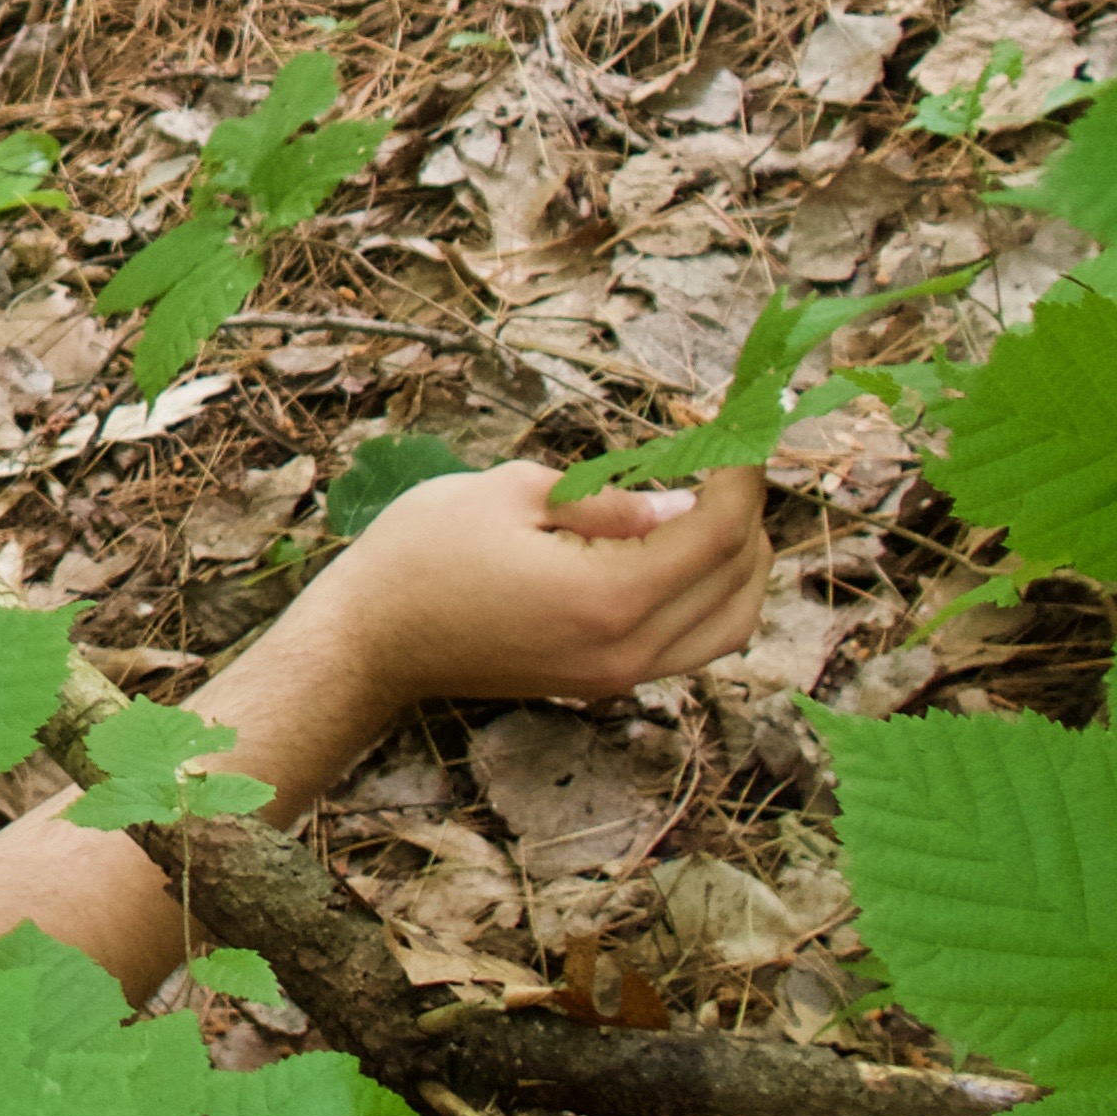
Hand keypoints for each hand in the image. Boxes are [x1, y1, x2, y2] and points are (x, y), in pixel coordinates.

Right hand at [277, 460, 769, 715]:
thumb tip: (677, 502)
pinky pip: (689, 645)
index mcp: (608, 596)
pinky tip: (680, 551)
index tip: (745, 431)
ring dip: (740, 565)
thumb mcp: (510, 493)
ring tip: (718, 506)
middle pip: (737, 583)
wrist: (367, 641)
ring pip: (727, 626)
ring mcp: (615, 677)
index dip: (742, 475)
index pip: (716, 533)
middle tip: (731, 460)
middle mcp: (625, 649)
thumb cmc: (422, 555)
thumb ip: (606, 499)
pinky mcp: (600, 684)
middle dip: (749, 514)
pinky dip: (709, 597)